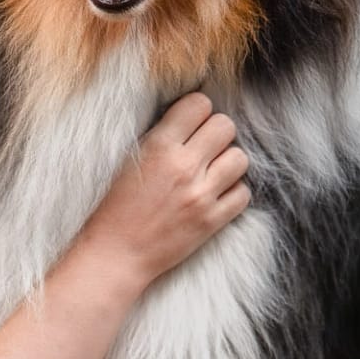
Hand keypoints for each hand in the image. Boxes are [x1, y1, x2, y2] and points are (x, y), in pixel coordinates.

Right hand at [79, 92, 250, 290]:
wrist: (116, 253)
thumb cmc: (116, 207)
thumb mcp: (129, 160)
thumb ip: (161, 137)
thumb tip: (190, 118)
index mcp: (159, 147)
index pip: (199, 104)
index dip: (196, 111)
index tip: (190, 124)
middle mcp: (184, 168)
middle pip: (225, 126)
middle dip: (216, 133)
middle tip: (202, 148)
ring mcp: (201, 196)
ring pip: (240, 158)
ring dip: (227, 162)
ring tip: (211, 172)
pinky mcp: (212, 221)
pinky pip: (243, 193)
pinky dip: (233, 192)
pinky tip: (215, 195)